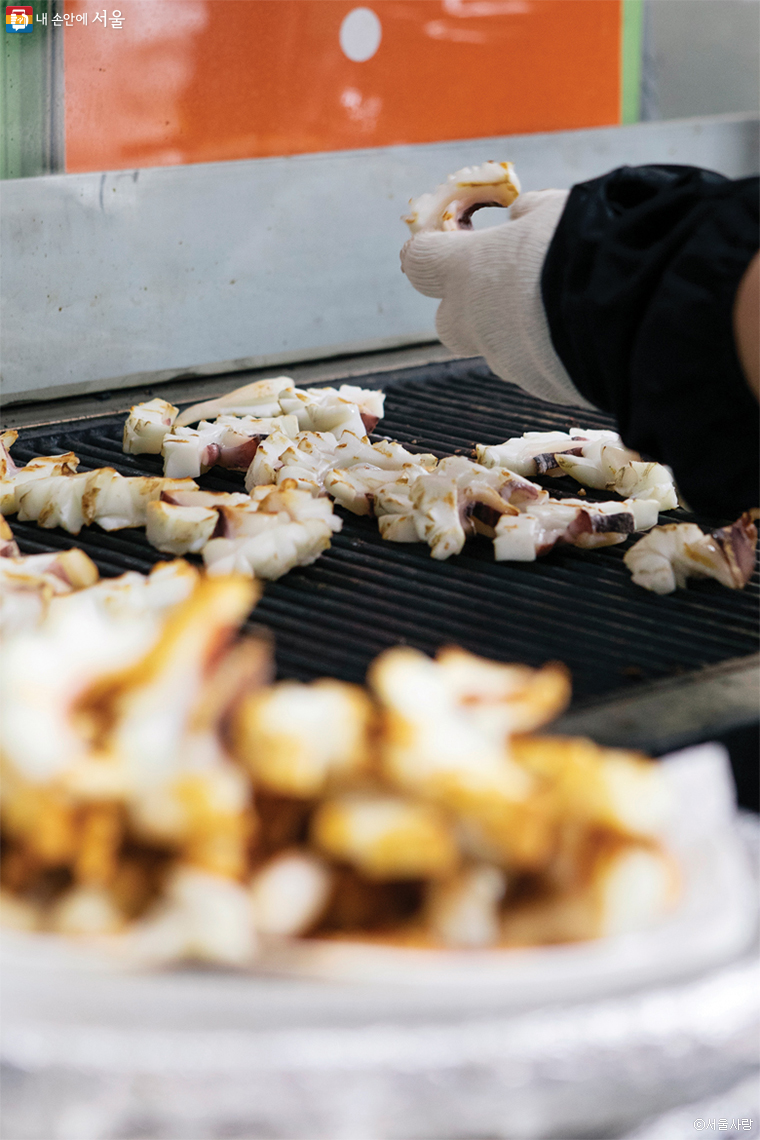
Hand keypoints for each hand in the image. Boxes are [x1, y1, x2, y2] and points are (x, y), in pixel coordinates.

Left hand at [401, 190, 591, 407]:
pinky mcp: (543, 388)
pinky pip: (540, 367)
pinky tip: (591, 331)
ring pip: (500, 347)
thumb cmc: (588, 245)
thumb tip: (519, 217)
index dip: (431, 251)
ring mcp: (507, 362)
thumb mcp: (556, 210)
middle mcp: (476, 323)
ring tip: (571, 304)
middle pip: (450, 321)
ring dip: (523, 329)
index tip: (446, 241)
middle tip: (509, 284)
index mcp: (467, 271)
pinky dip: (556, 351)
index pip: (420, 262)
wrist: (635, 311)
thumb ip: (529, 215)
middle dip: (470, 305)